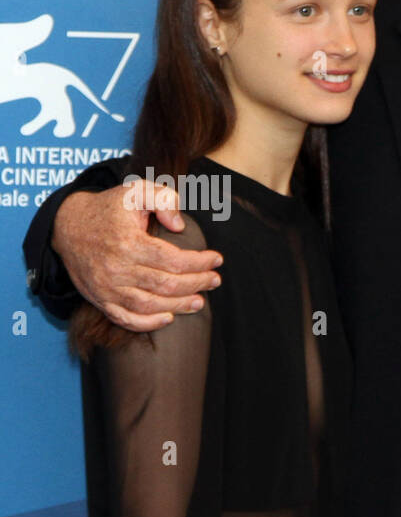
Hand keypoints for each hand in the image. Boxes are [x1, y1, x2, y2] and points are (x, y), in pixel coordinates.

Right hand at [52, 181, 222, 331]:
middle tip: (214, 280)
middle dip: (197, 284)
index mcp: (128, 243)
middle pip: (166, 285)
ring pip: (150, 305)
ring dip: (179, 306)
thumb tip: (180, 225)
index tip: (217, 259)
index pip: (174, 260)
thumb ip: (163, 199)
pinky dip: (148, 324)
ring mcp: (107, 288)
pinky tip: (168, 318)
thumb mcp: (135, 192)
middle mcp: (117, 269)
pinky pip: (126, 319)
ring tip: (200, 301)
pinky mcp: (100, 299)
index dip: (200, 262)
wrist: (68, 226)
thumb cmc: (109, 209)